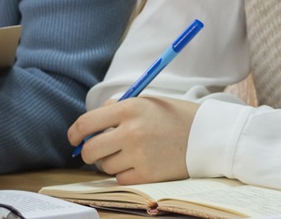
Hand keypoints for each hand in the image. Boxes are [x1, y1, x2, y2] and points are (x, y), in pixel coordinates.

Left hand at [67, 95, 198, 183]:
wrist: (206, 134)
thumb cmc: (173, 116)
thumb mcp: (146, 102)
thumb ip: (116, 108)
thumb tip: (88, 127)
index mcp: (129, 109)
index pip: (85, 123)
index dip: (74, 133)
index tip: (74, 138)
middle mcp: (131, 132)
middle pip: (89, 150)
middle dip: (88, 152)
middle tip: (97, 151)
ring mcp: (139, 155)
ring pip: (104, 166)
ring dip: (110, 162)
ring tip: (129, 153)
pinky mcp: (147, 174)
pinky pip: (120, 179)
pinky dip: (125, 173)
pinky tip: (139, 163)